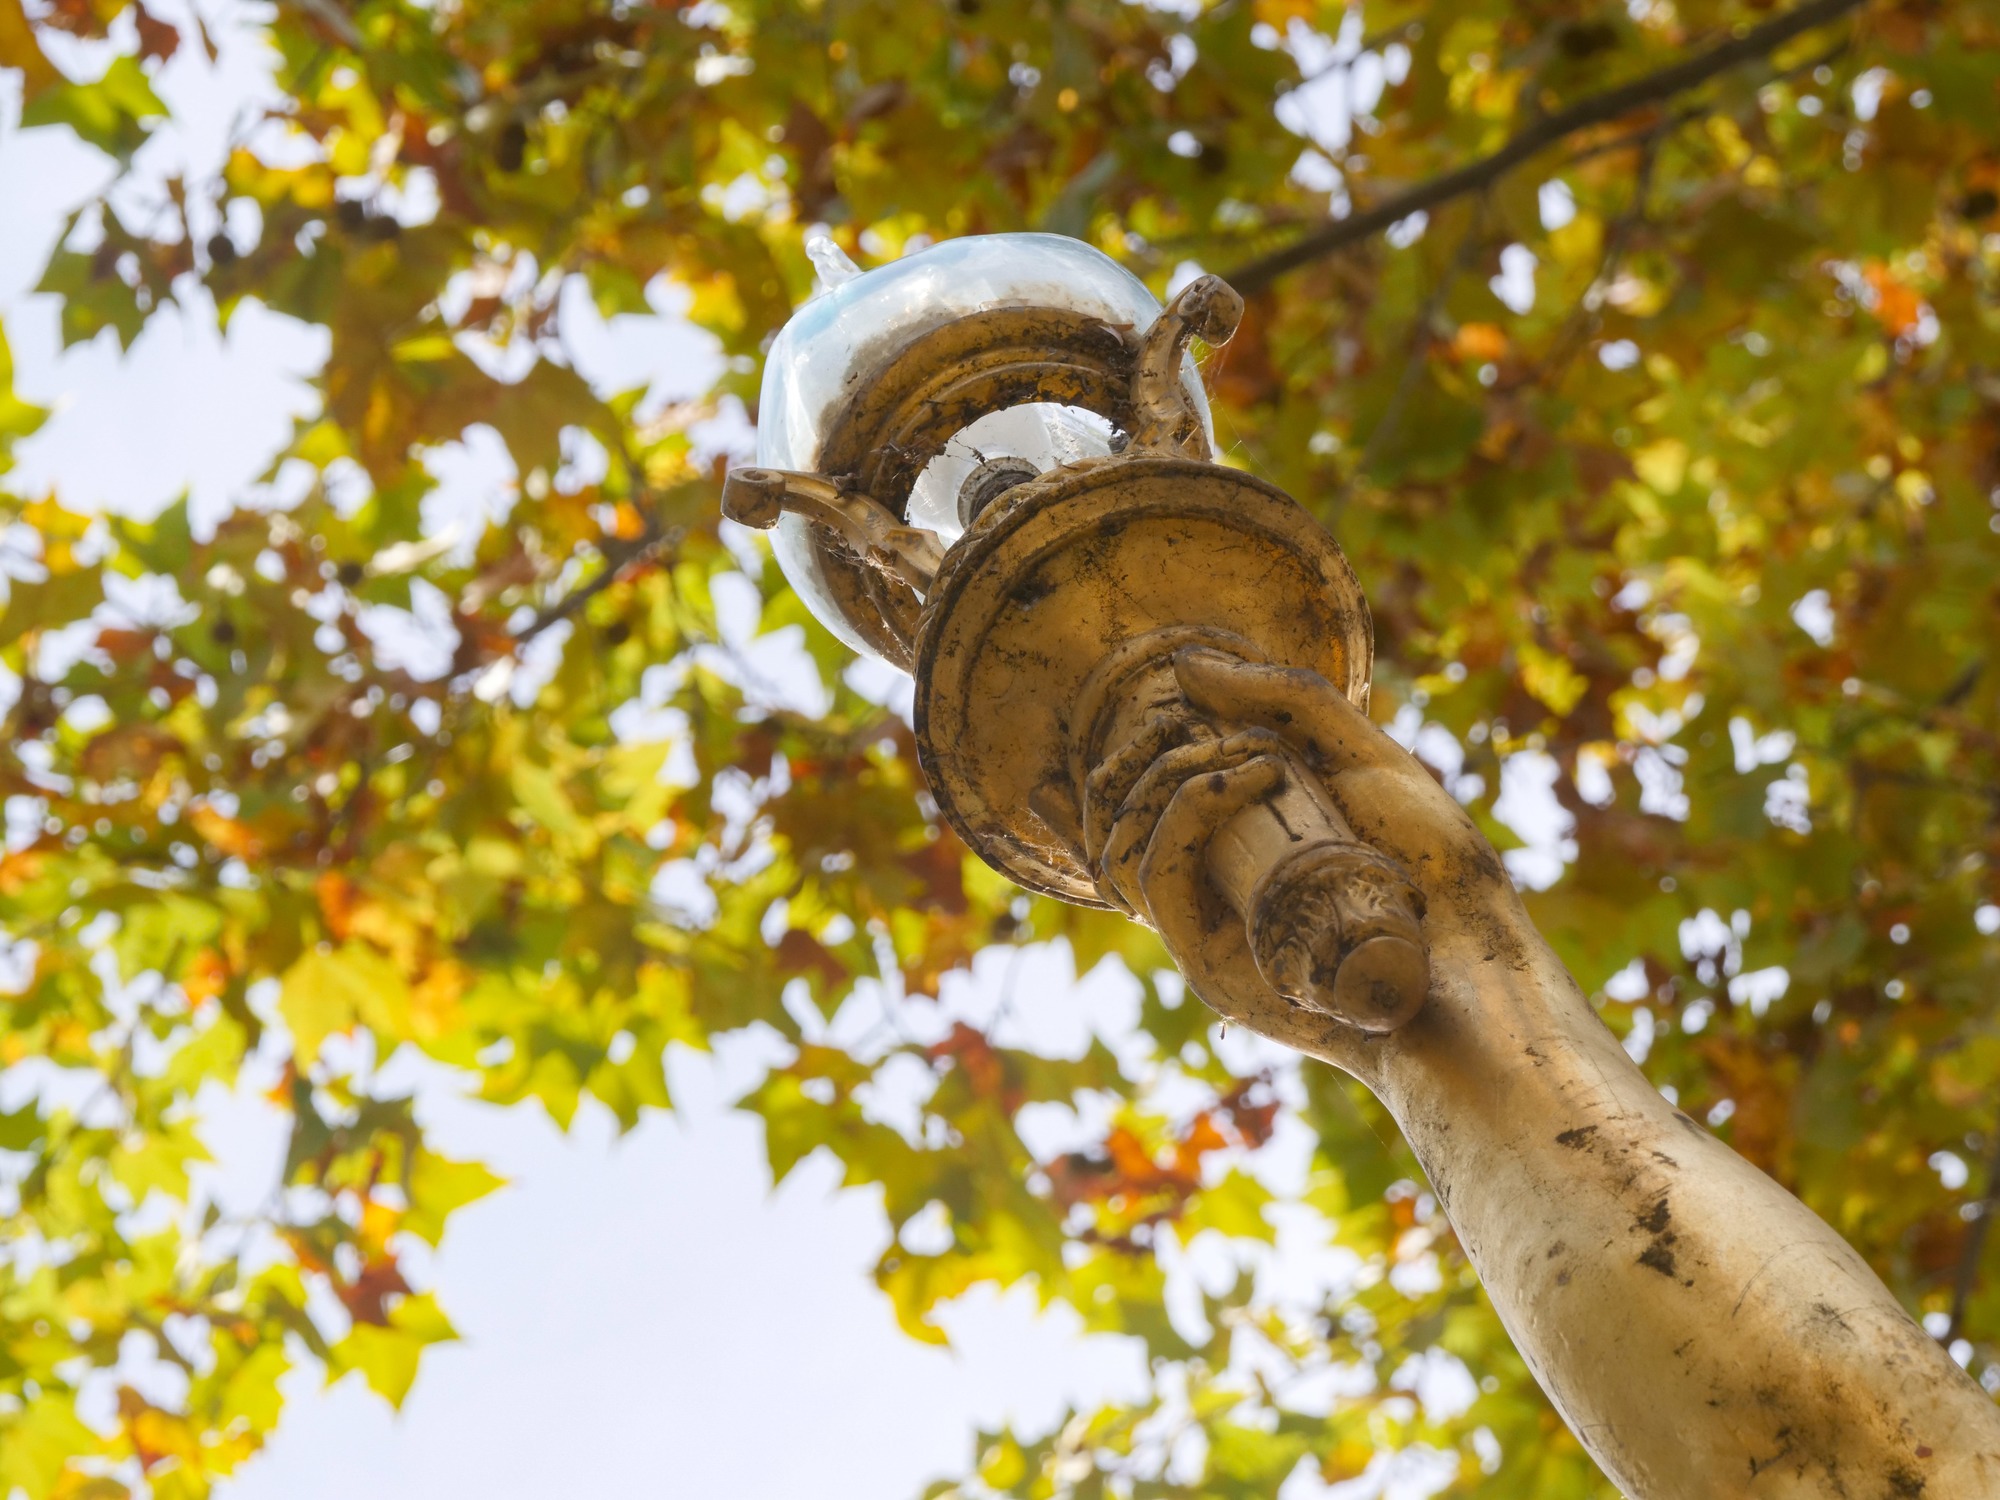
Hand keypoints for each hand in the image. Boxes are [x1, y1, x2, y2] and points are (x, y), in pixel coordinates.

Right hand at [1083, 647, 1532, 1070]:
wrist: (1485, 967)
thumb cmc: (1438, 872)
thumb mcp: (1368, 760)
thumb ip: (1288, 702)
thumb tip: (1183, 663)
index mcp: (1230, 860)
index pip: (1128, 818)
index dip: (1107, 774)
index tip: (1136, 724)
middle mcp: (1208, 904)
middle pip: (1116, 828)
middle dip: (1142, 758)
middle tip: (1199, 725)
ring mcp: (1208, 939)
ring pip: (1126, 848)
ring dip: (1165, 778)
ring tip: (1243, 754)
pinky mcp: (1214, 970)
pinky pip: (1160, 880)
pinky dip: (1184, 814)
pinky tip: (1240, 776)